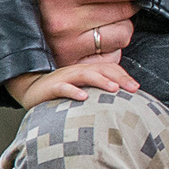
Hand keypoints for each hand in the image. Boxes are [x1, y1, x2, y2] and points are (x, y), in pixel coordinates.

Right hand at [6, 59, 141, 108]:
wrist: (31, 90)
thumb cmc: (61, 92)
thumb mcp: (82, 89)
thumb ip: (98, 91)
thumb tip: (120, 100)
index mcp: (87, 71)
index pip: (109, 69)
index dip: (123, 76)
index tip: (137, 88)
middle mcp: (78, 71)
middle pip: (101, 69)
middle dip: (118, 78)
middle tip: (133, 88)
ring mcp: (64, 77)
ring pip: (85, 75)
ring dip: (100, 81)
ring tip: (113, 88)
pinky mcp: (51, 87)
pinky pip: (63, 87)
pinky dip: (73, 91)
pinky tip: (83, 97)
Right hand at [36, 0, 168, 65]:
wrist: (10, 16)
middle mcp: (63, 21)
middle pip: (126, 10)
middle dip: (131, 1)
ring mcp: (69, 46)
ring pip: (124, 33)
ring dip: (121, 22)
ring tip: (97, 15)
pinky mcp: (75, 65)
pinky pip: (115, 53)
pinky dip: (111, 43)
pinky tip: (93, 34)